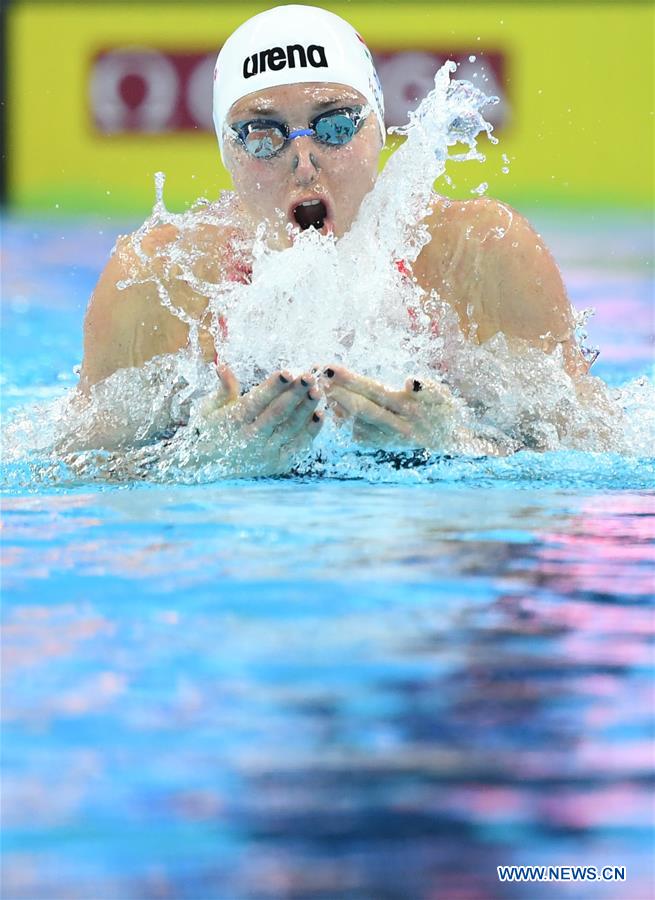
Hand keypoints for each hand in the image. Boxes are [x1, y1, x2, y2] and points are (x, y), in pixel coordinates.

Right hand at [179, 365, 323, 473]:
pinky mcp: (277, 463)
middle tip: (310, 376)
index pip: (256, 401)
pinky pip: (298, 446)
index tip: (288, 372)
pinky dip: (310, 431)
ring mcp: (265, 453)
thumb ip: (223, 389)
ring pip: (291, 428)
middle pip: (277, 413)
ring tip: (317, 390)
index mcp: (233, 421)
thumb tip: (223, 366)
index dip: (273, 387)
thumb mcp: (209, 409)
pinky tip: (319, 413)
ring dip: (306, 408)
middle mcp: (250, 439)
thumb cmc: (208, 431)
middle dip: (296, 393)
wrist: (206, 467)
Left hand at [319, 365, 457, 449]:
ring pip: (355, 423)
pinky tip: (331, 410)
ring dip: (335, 406)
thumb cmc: (444, 410)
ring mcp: (388, 438)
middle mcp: (396, 425)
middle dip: (335, 391)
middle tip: (313, 377)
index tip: (328, 367)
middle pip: (360, 407)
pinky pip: (359, 436)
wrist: (450, 441)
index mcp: (407, 408)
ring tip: (317, 390)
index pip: (373, 390)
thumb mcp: (443, 396)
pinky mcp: (384, 446)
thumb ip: (428, 388)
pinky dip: (344, 423)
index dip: (349, 379)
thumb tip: (410, 381)